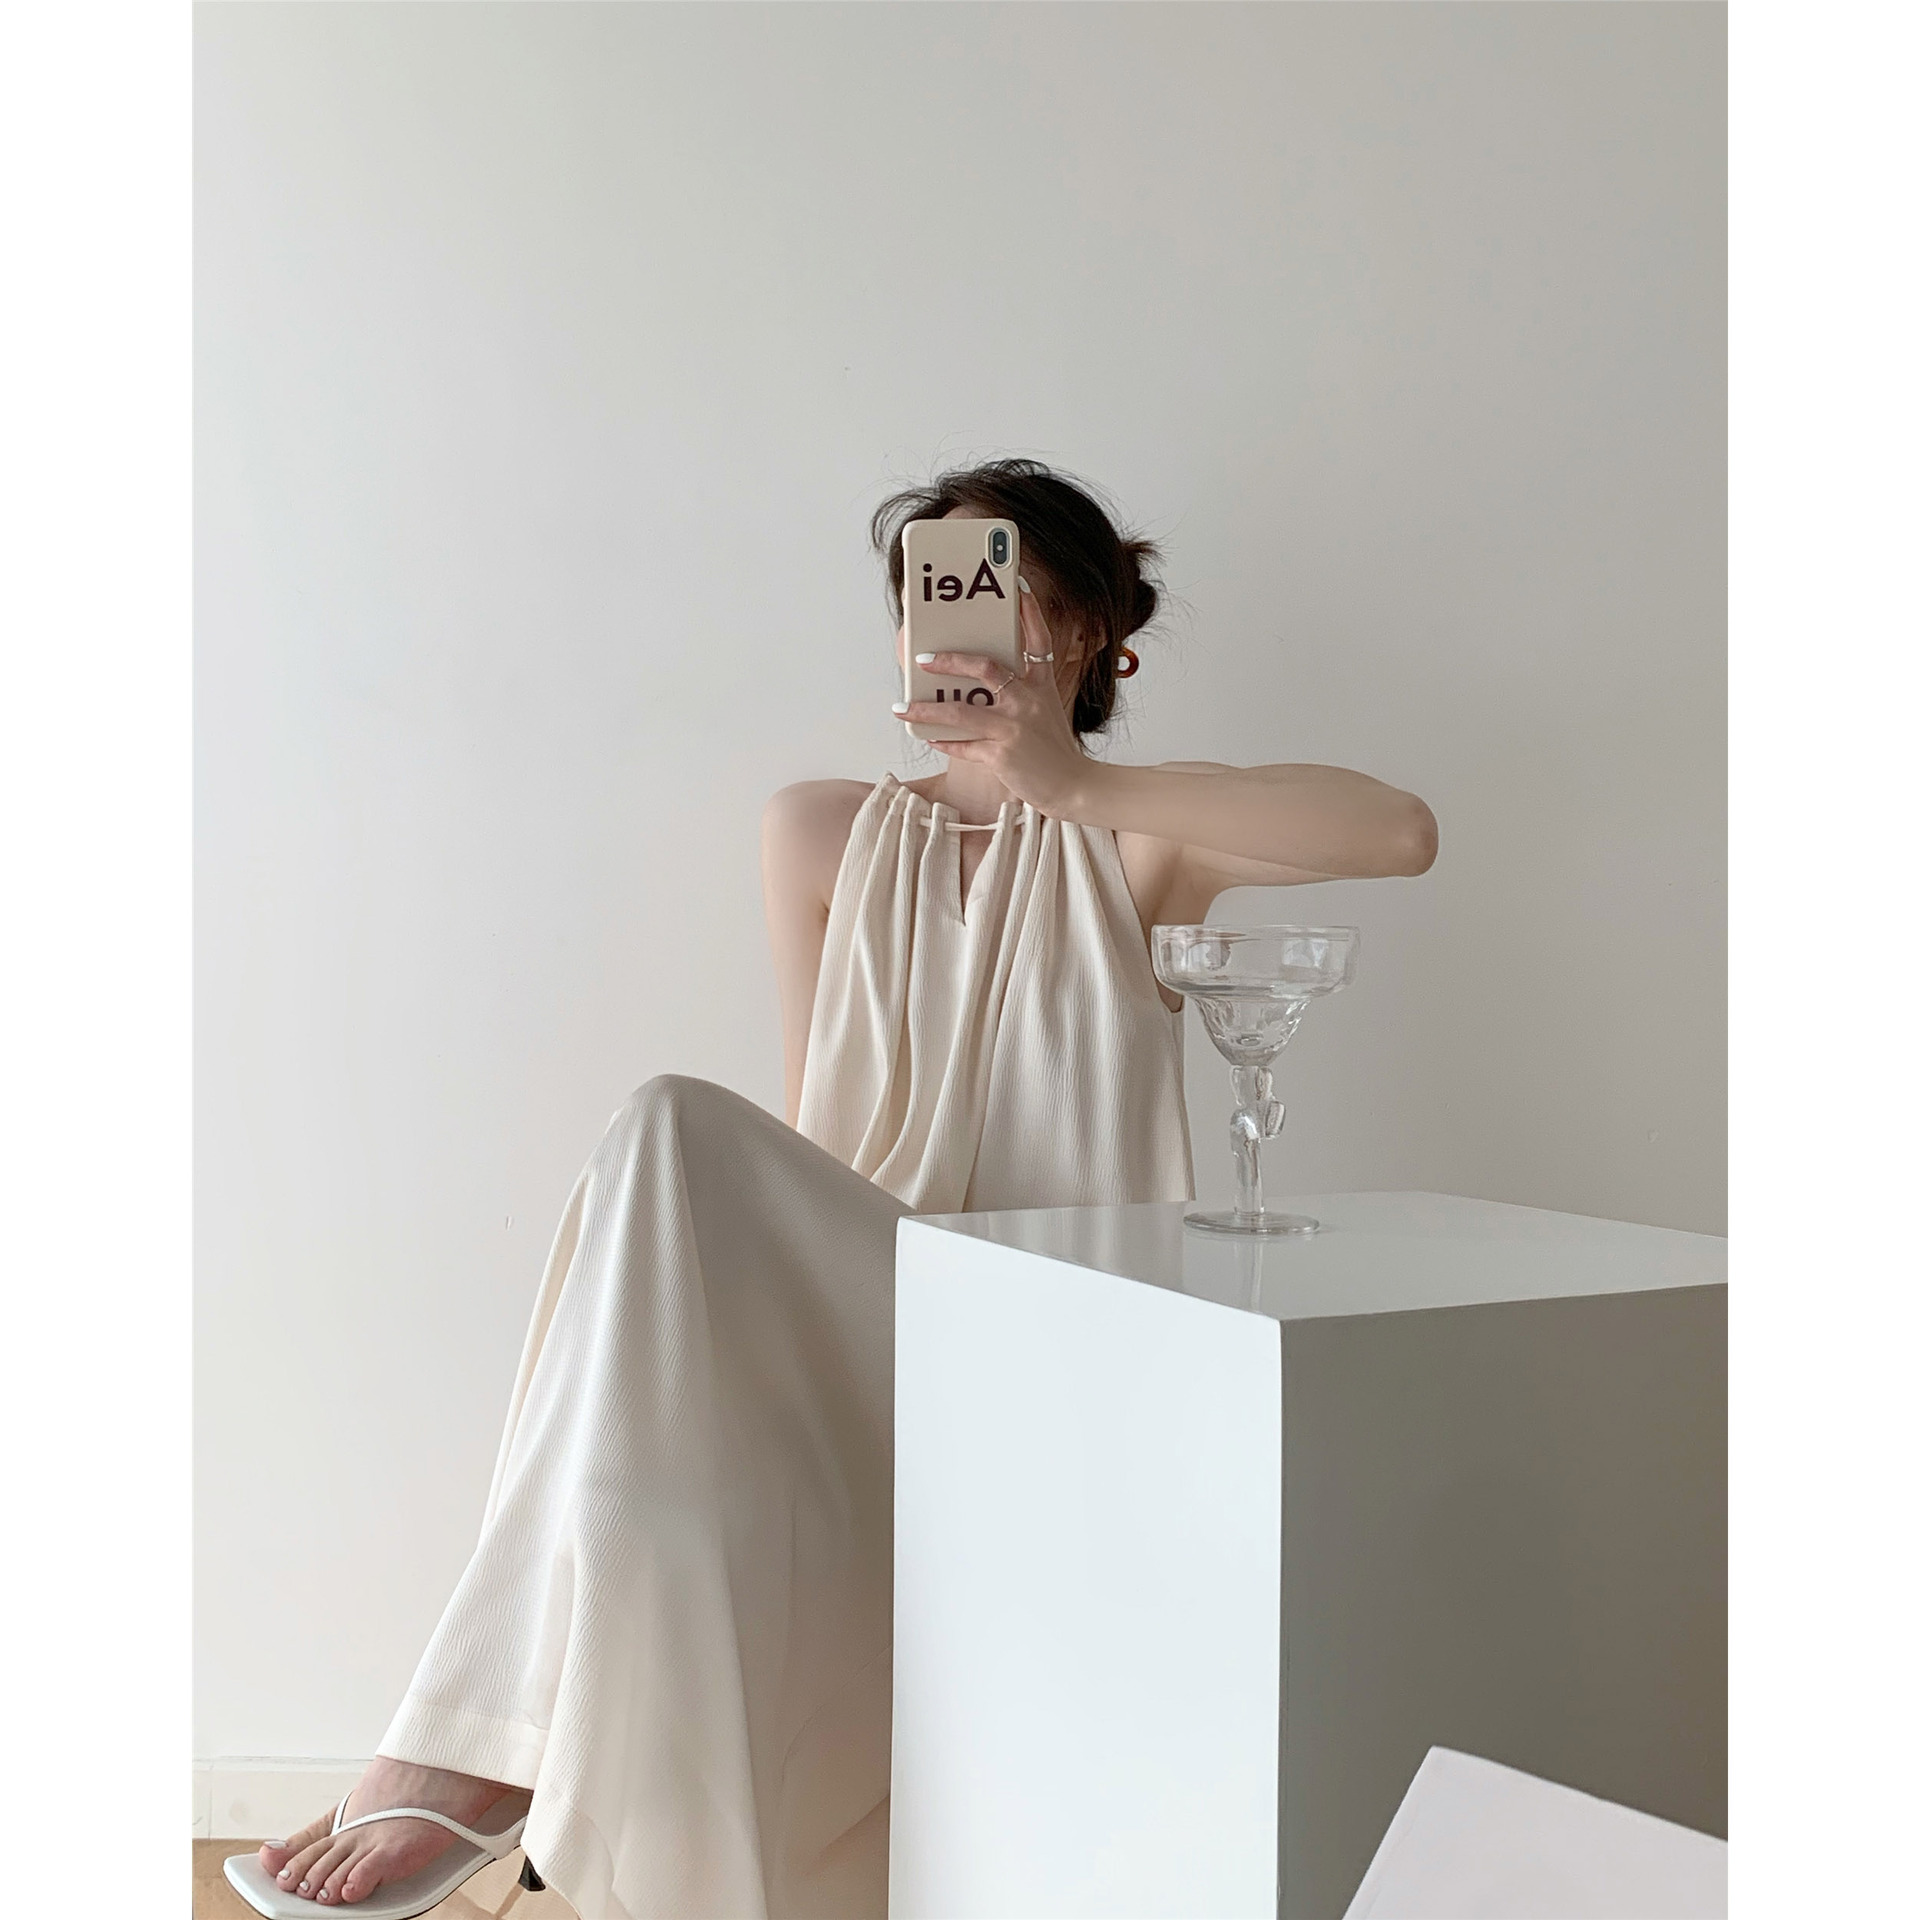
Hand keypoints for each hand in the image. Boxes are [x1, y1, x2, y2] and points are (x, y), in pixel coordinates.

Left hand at [893, 585, 1090, 814]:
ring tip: (901, 707)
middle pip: (986, 668)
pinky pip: (963, 745)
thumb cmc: (1053, 748)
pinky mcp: (1002, 755)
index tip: (1017, 586)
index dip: (1029, 611)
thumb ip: (1018, 693)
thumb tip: (973, 684)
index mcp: (1041, 685)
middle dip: (950, 661)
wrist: (1073, 786)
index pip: (1038, 640)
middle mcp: (1028, 701)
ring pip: (961, 712)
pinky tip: (928, 738)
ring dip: (926, 710)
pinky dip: (944, 741)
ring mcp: (1014, 728)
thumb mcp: (1044, 710)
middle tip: (923, 658)